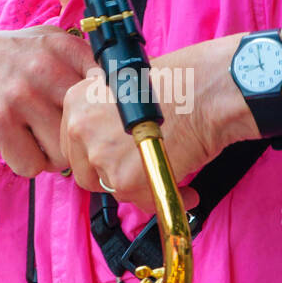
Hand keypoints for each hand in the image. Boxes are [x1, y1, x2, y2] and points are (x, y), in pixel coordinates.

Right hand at [0, 26, 94, 176]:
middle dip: (76, 142)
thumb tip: (121, 88)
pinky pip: (32, 165)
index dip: (105, 114)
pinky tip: (13, 145)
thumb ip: (78, 58)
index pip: (109, 89)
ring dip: (51, 157)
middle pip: (88, 128)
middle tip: (58, 139)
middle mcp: (44, 67)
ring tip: (33, 141)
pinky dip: (25, 164)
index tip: (95, 122)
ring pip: (63, 153)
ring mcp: (21, 94)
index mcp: (61, 46)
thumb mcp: (39, 41)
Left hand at [60, 35, 247, 213]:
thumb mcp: (128, 87)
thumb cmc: (180, 82)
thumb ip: (108, 113)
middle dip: (114, 175)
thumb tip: (112, 138)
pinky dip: (163, 198)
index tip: (118, 157)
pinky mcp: (124, 180)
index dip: (99, 154)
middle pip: (87, 171)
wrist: (206, 90)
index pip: (74, 143)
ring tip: (169, 177)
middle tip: (143, 170)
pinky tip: (186, 189)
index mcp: (77, 101)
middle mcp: (80, 128)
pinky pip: (140, 201)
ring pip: (113, 188)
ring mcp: (100, 155)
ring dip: (140, 187)